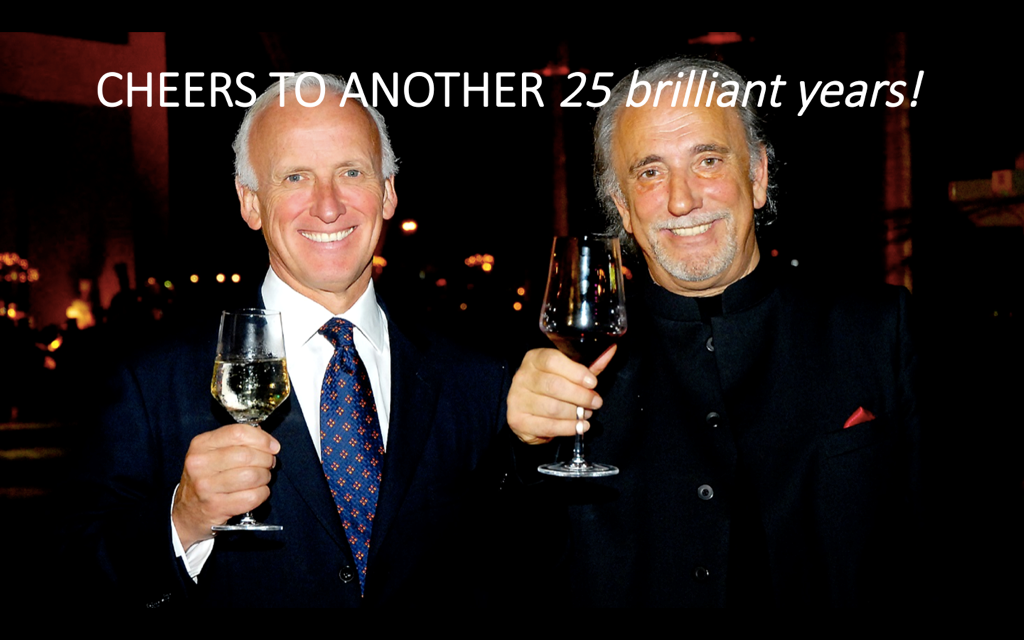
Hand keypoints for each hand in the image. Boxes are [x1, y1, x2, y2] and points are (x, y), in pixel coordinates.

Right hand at [172, 423, 280, 548]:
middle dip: (266, 459)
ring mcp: (206, 487)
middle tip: (268, 464)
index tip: (272, 446)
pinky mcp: (216, 506)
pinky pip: (252, 497)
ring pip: (252, 476)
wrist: (186, 512)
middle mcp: (200, 464)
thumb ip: (237, 442)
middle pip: (248, 455)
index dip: (262, 439)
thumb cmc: (205, 479)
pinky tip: (257, 492)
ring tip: (261, 478)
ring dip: (264, 477)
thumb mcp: (211, 453)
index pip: (238, 433)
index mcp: (201, 445)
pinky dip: (262, 494)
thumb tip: (268, 442)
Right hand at [507, 345, 616, 444]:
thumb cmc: (552, 388)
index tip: (592, 382)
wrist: (530, 411)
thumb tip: (611, 350)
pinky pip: (548, 426)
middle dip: (580, 396)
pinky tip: (579, 426)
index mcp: (534, 359)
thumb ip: (589, 365)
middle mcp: (522, 377)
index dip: (575, 372)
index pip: (552, 360)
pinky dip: (568, 427)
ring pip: (552, 408)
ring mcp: (517, 399)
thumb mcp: (570, 373)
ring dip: (575, 413)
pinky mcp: (518, 420)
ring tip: (586, 414)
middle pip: (554, 386)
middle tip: (595, 402)